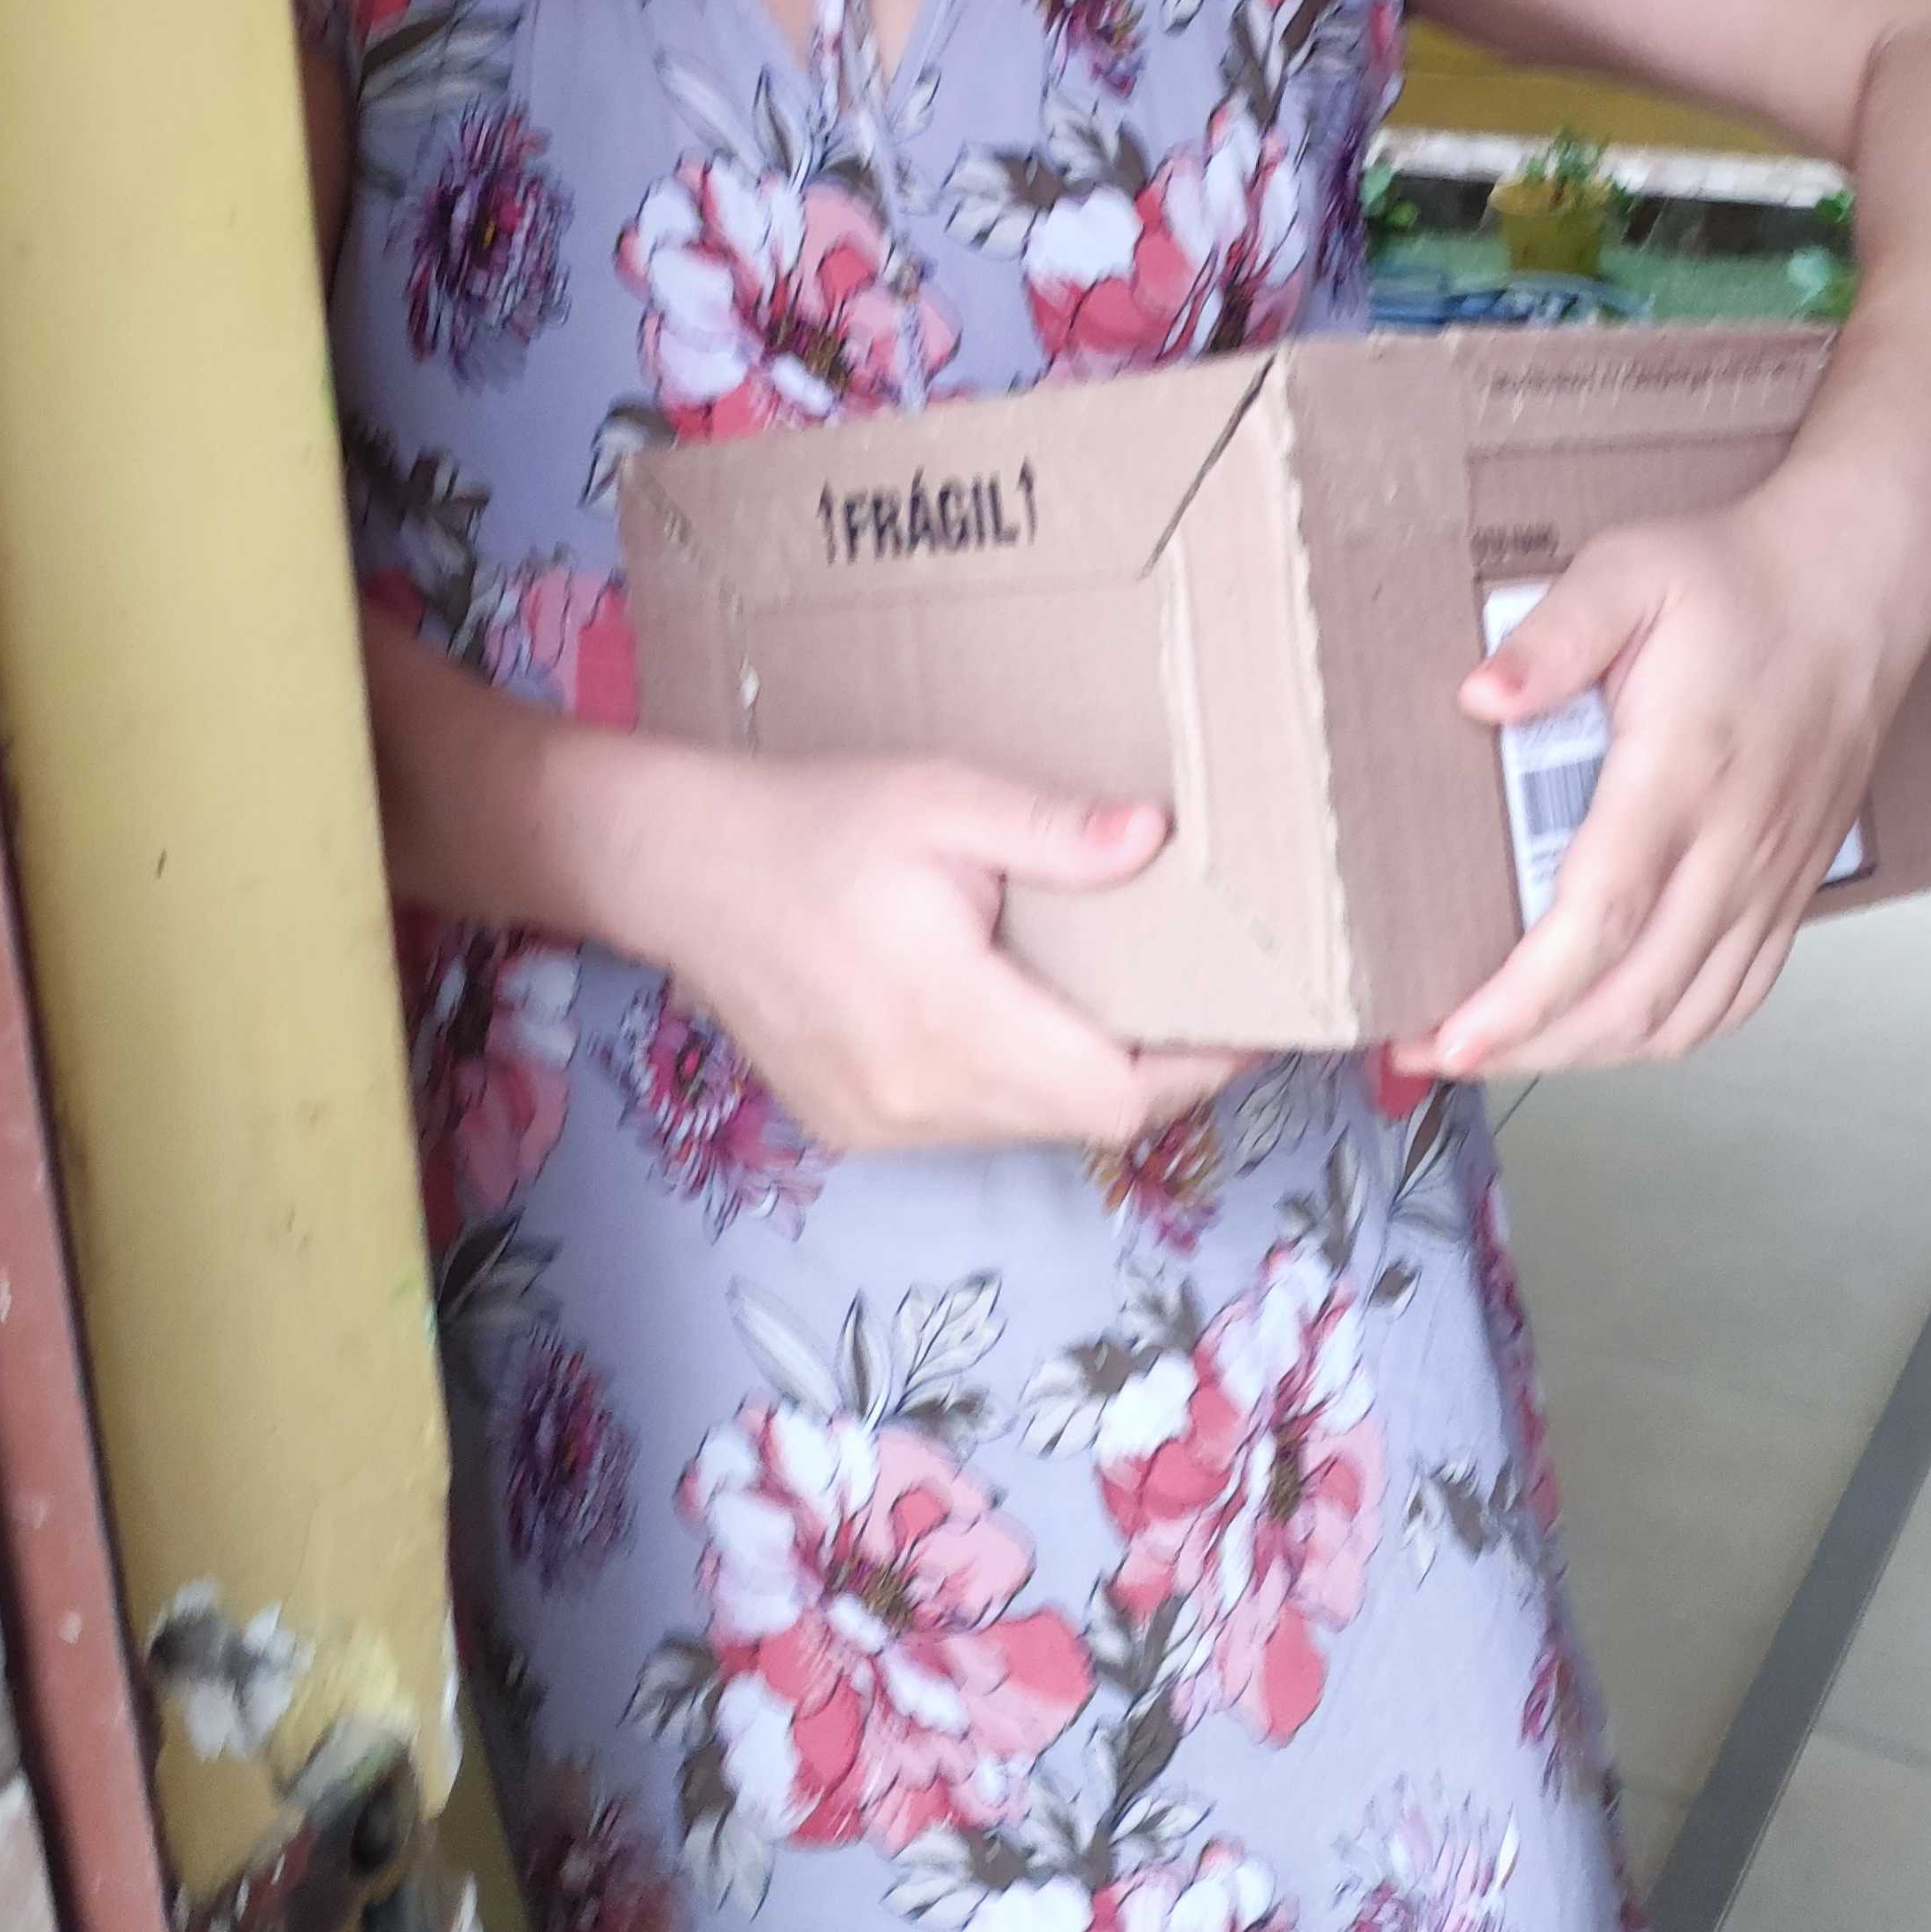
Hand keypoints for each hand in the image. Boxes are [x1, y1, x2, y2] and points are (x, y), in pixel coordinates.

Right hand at [655, 751, 1245, 1158]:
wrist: (685, 869)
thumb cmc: (818, 821)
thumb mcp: (943, 800)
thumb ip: (1053, 831)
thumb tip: (1155, 837)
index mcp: (951, 1020)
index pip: (1113, 1094)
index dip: (1193, 1068)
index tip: (1245, 1020)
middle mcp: (917, 1096)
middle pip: (1085, 1121)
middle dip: (1153, 1072)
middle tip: (1196, 1001)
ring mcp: (881, 1123)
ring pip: (1029, 1131)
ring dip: (1080, 1080)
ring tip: (1112, 1004)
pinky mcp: (853, 1129)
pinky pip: (969, 1129)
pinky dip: (1013, 1088)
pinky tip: (1013, 1019)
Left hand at [1397, 494, 1930, 1078]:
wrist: (1855, 582)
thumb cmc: (1737, 579)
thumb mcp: (1627, 572)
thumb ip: (1552, 636)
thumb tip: (1480, 697)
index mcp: (1681, 776)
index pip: (1598, 922)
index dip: (1523, 1001)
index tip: (1454, 1039)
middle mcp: (1733, 847)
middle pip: (1634, 997)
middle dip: (1533, 1047)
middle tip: (1445, 1051)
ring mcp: (1770, 876)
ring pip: (1685, 1015)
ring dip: (1594, 1052)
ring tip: (1515, 1048)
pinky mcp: (1793, 886)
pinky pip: (1737, 996)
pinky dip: (1669, 1033)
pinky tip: (1612, 1028)